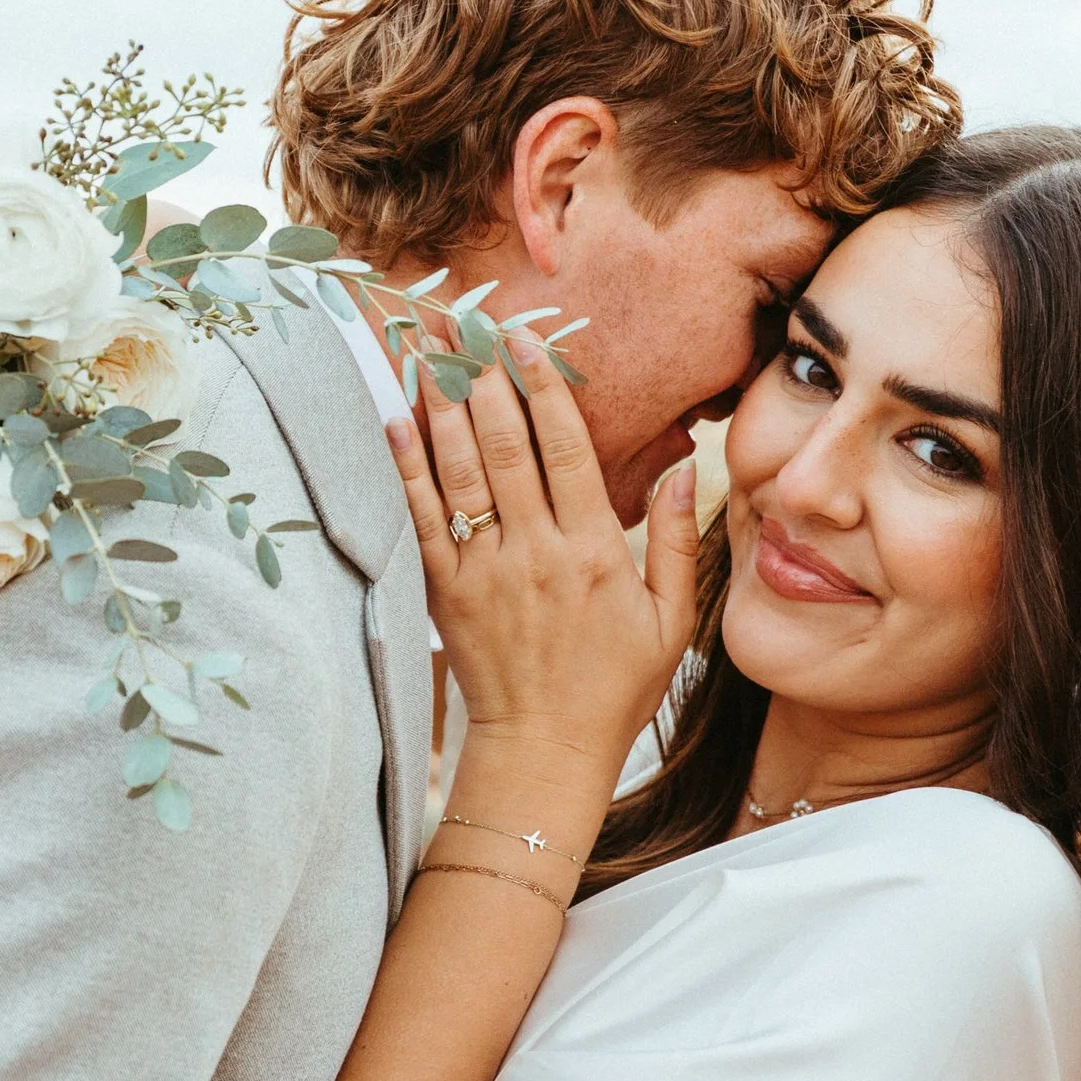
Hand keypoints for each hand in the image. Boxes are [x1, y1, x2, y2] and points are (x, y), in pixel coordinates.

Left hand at [387, 332, 699, 782]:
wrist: (545, 750)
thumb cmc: (614, 688)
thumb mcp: (670, 621)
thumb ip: (677, 542)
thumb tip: (682, 468)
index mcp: (594, 553)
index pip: (566, 451)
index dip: (546, 390)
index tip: (530, 345)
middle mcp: (536, 554)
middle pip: (504, 447)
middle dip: (485, 381)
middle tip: (469, 331)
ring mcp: (485, 572)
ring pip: (460, 474)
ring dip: (442, 408)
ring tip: (430, 355)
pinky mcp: (447, 593)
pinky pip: (423, 518)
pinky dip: (407, 467)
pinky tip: (398, 422)